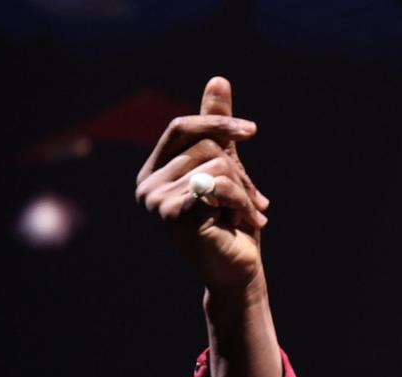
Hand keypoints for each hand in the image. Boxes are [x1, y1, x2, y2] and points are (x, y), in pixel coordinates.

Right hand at [135, 76, 270, 297]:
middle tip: (253, 201)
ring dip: (244, 190)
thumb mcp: (226, 168)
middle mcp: (147, 185)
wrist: (237, 271)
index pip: (180, 127)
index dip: (216, 122)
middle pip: (205, 146)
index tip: (252, 131)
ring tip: (247, 215)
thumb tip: (218, 79)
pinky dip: (241, 201)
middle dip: (240, 171)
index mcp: (154, 171)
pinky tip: (242, 223)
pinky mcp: (175, 215)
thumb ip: (217, 128)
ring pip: (217, 164)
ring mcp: (156, 201)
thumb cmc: (231, 223)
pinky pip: (219, 185)